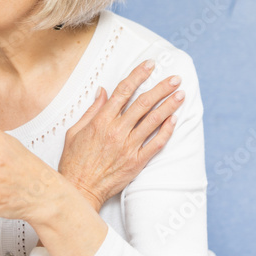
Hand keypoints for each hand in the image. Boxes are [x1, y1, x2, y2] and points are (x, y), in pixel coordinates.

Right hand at [59, 60, 183, 210]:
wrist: (79, 190)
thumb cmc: (74, 161)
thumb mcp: (75, 131)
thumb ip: (92, 110)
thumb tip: (103, 90)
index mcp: (101, 121)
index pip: (124, 91)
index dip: (138, 75)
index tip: (150, 65)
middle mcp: (117, 131)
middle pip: (144, 103)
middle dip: (162, 88)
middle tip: (176, 79)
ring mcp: (128, 147)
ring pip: (153, 121)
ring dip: (169, 106)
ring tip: (181, 95)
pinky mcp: (136, 162)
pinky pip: (156, 144)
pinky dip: (167, 131)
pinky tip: (175, 120)